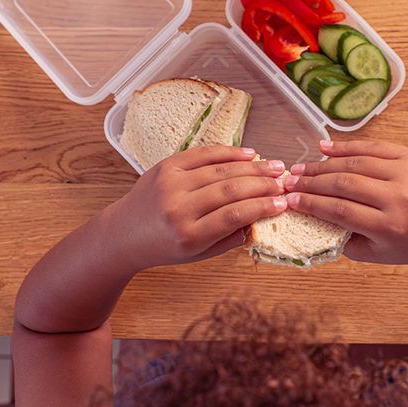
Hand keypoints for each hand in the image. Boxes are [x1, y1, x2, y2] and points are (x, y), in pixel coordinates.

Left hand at [105, 145, 288, 271]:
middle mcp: (178, 207)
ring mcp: (170, 183)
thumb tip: (261, 216)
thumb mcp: (198, 254)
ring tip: (274, 167)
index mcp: (188, 235)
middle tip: (284, 182)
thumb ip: (230, 238)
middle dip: (262, 184)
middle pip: (230, 190)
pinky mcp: (166, 166)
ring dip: (252, 167)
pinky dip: (228, 153)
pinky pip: (203, 154)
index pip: (234, 216)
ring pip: (220, 170)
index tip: (282, 203)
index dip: (262, 207)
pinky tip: (248, 154)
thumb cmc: (164, 247)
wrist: (123, 233)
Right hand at [283, 140, 407, 265]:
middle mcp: (400, 198)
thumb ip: (342, 236)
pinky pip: (373, 147)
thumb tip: (308, 214)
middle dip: (312, 182)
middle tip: (289, 181)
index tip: (289, 199)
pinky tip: (324, 148)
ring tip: (302, 167)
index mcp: (391, 226)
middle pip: (345, 184)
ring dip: (324, 164)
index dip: (312, 204)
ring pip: (356, 163)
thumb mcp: (375, 252)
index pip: (341, 211)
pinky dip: (347, 147)